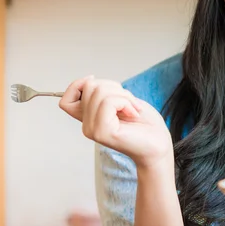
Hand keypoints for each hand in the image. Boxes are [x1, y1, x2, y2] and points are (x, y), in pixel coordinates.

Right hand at [58, 75, 172, 169]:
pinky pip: (109, 102)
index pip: (66, 100)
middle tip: (129, 103)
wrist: (159, 145)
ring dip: (124, 95)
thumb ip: (103, 93)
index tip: (97, 83)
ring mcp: (93, 130)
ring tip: (133, 109)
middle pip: (90, 87)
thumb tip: (89, 80)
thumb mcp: (122, 100)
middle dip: (115, 87)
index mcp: (89, 118)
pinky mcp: (103, 132)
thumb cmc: (144, 123)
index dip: (78, 85)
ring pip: (100, 92)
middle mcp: (87, 126)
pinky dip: (126, 102)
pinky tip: (133, 114)